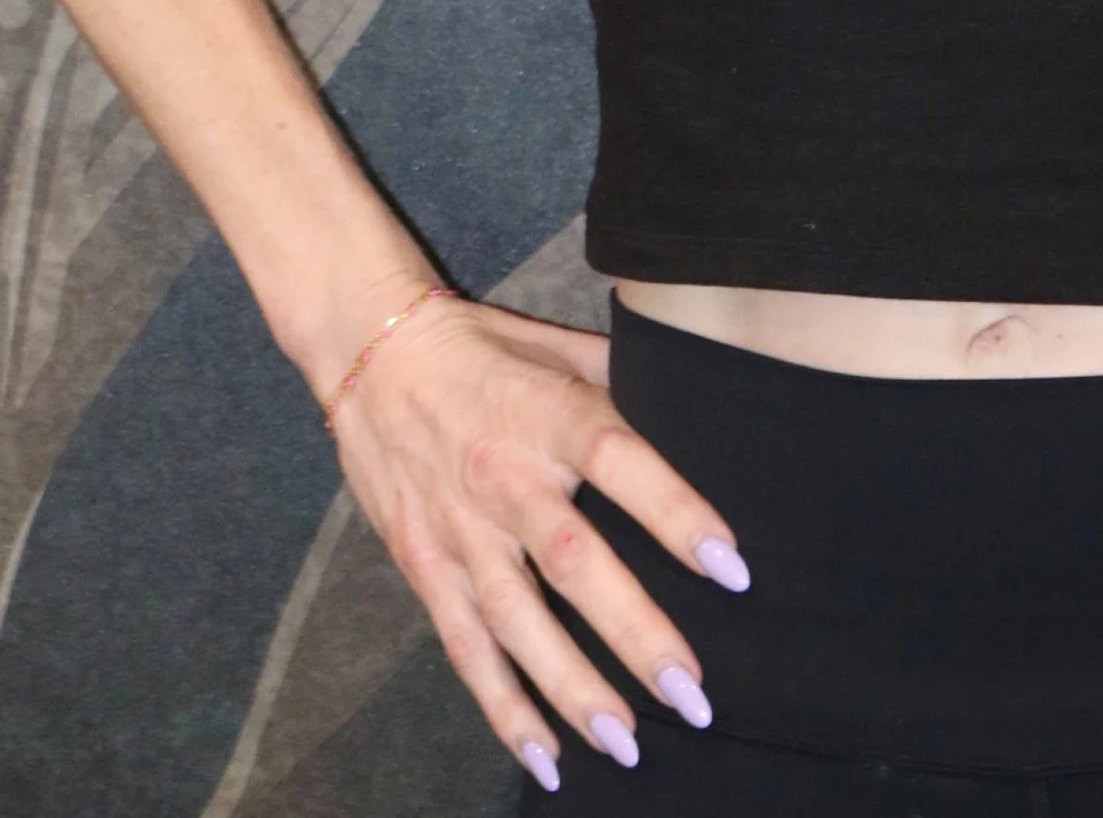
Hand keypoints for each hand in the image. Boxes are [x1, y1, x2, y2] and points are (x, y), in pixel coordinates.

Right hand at [328, 294, 747, 788]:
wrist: (370, 352)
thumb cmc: (483, 348)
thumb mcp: (557, 346)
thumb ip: (621, 383)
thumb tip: (694, 406)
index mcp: (547, 413)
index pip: (621, 461)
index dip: (676, 513)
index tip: (732, 567)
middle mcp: (505, 477)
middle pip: (574, 562)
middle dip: (635, 633)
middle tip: (692, 692)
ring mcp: (460, 529)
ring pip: (518, 622)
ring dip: (573, 688)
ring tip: (628, 743)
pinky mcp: (425, 566)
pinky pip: (466, 647)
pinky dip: (503, 706)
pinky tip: (544, 757)